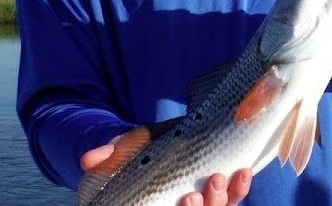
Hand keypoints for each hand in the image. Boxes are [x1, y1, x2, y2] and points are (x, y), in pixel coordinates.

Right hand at [81, 141, 252, 205]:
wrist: (172, 132)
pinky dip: (240, 187)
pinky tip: (242, 172)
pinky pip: (236, 195)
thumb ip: (112, 154)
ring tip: (221, 178)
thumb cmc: (146, 147)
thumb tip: (88, 160)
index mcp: (164, 202)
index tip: (186, 200)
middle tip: (194, 196)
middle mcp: (188, 204)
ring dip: (224, 199)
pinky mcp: (223, 187)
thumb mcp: (128, 147)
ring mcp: (207, 199)